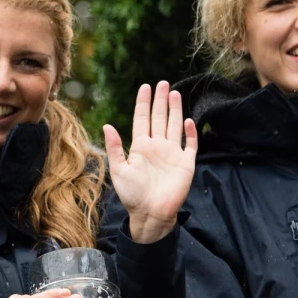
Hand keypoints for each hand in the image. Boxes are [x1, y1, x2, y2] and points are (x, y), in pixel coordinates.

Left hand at [104, 82, 197, 243]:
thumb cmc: (132, 195)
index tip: (145, 87)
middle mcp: (157, 146)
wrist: (151, 214)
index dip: (143, 103)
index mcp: (140, 146)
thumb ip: (114, 148)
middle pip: (159, 118)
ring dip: (175, 110)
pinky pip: (190, 144)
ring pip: (174, 126)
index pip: (142, 119)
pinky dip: (191, 133)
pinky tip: (189, 120)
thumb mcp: (119, 170)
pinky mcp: (185, 163)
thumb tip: (106, 125)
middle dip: (161, 101)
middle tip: (163, 83)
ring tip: (175, 93)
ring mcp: (172, 153)